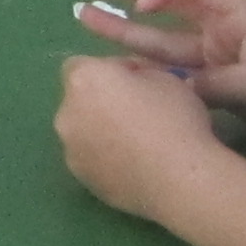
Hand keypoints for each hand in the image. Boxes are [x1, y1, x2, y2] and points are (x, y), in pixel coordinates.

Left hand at [52, 48, 224, 214]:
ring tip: (139, 144)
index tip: (137, 82)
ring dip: (101, 132)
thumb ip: (137, 73)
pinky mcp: (82, 179)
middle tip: (138, 112)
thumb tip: (132, 81)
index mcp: (83, 80)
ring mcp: (71, 151)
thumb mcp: (165, 77)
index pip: (80, 65)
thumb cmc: (174, 118)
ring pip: (83, 132)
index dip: (108, 71)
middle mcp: (66, 114)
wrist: (178, 180)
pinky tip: (135, 166)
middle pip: (79, 100)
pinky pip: (91, 159)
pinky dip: (105, 158)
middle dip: (102, 102)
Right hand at [76, 0, 245, 136]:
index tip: (143, 5)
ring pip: (164, 36)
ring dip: (127, 27)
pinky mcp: (220, 80)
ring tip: (84, 16)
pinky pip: (176, 70)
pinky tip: (118, 67)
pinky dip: (148, 67)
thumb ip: (219, 86)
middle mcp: (222, 27)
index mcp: (238, 13)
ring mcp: (219, 54)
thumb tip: (173, 91)